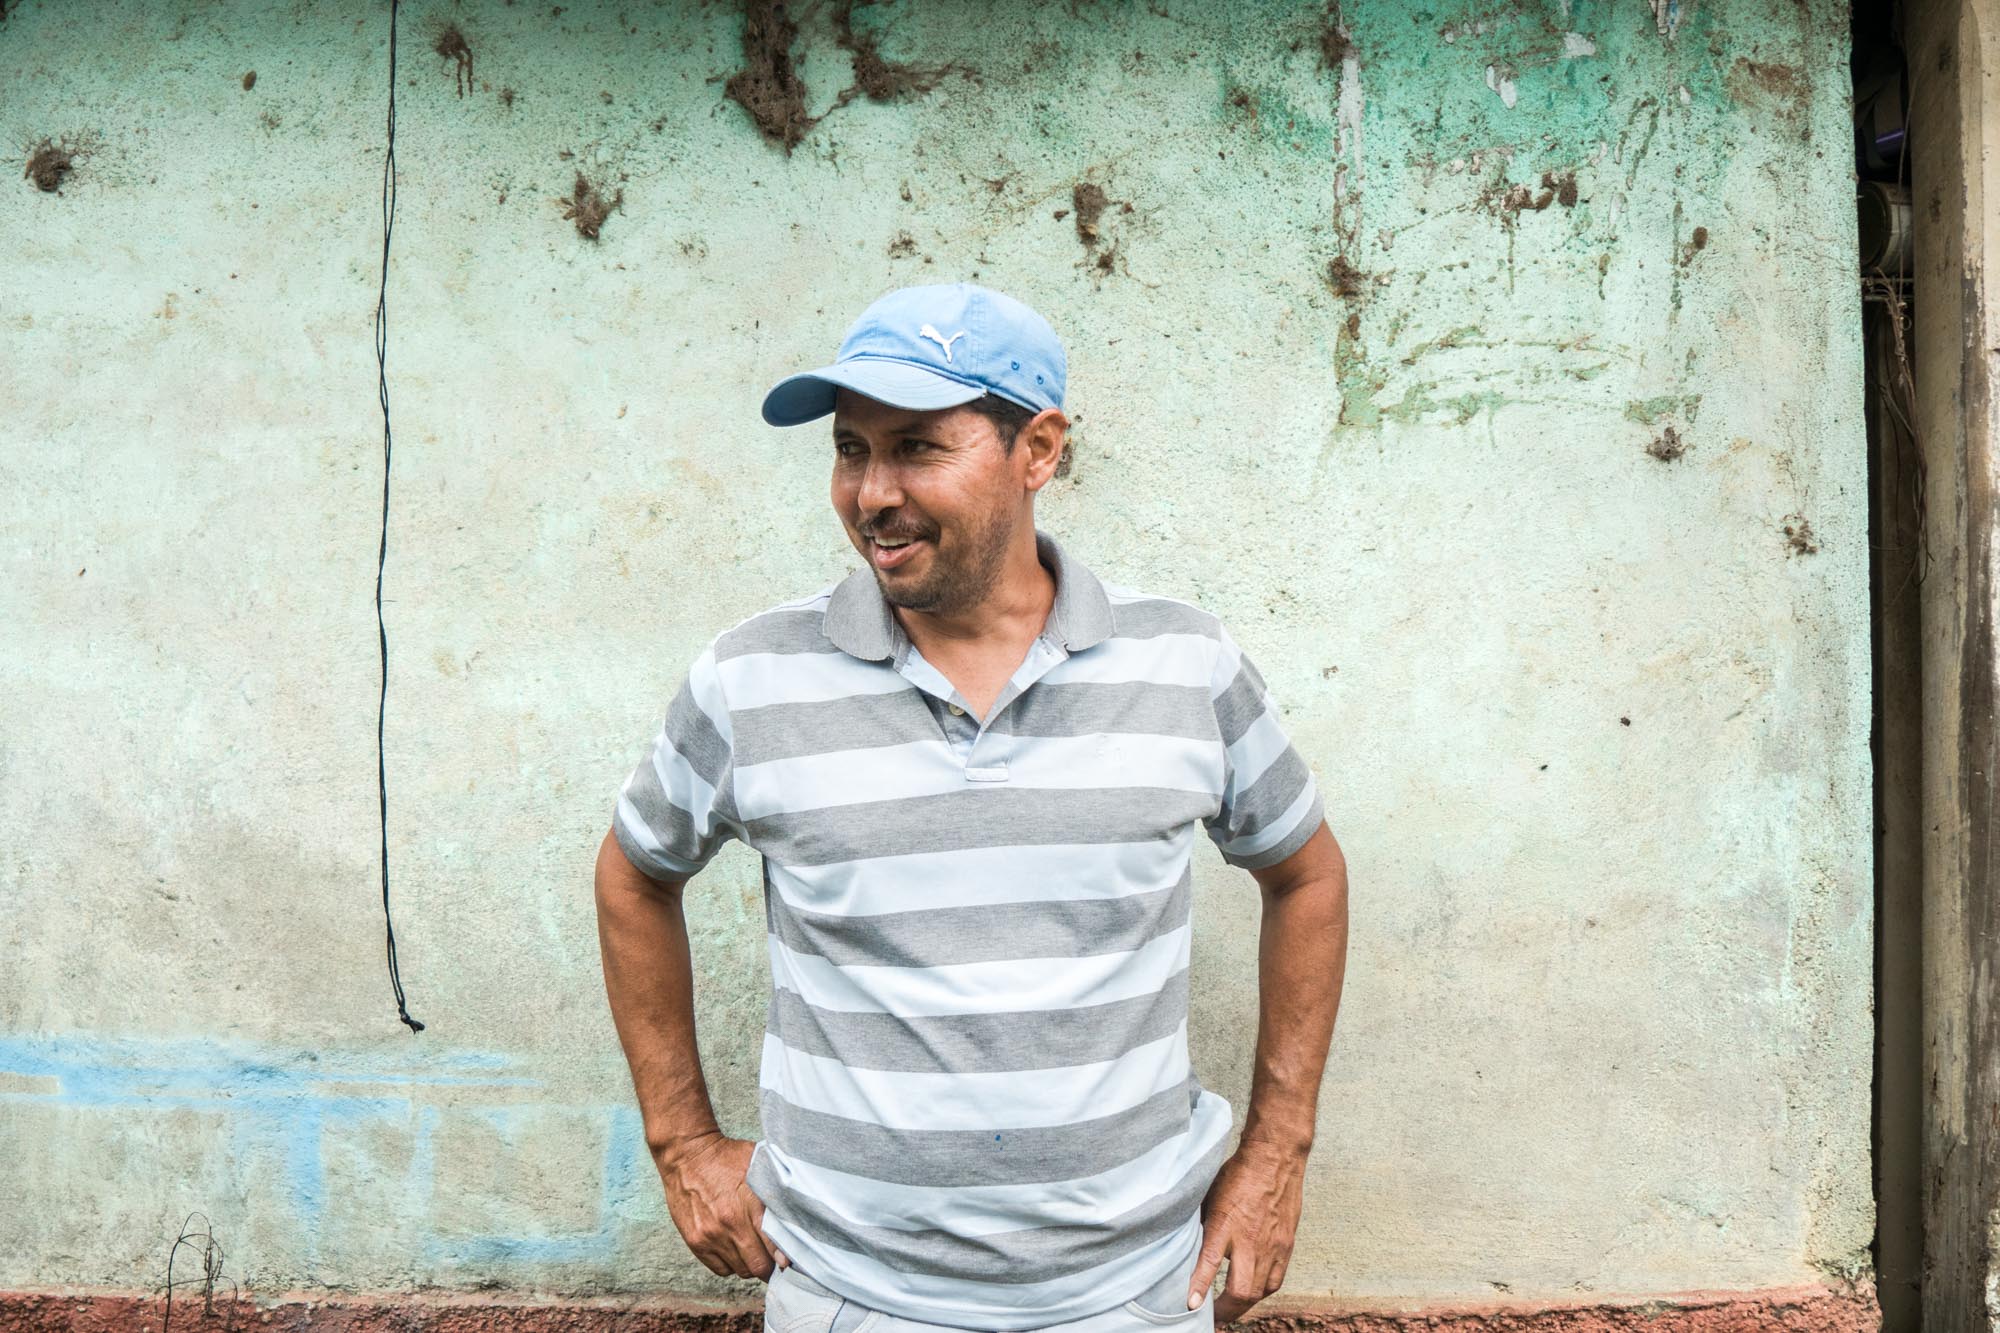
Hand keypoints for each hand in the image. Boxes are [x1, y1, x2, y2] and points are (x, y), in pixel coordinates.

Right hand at [654, 1132, 789, 1280]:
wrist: (687, 1155)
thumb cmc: (728, 1158)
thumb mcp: (759, 1166)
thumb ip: (776, 1192)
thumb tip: (797, 1220)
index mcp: (750, 1205)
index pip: (774, 1245)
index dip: (784, 1257)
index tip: (788, 1259)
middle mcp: (730, 1224)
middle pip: (758, 1266)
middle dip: (769, 1265)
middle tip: (772, 1257)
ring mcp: (711, 1236)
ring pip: (740, 1270)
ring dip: (749, 1263)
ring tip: (752, 1248)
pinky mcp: (695, 1242)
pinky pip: (720, 1269)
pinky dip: (730, 1263)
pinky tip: (733, 1247)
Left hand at [1187, 1139, 1308, 1324]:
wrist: (1275, 1159)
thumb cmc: (1238, 1175)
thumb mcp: (1210, 1196)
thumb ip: (1203, 1225)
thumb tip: (1189, 1246)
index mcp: (1226, 1223)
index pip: (1210, 1261)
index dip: (1200, 1286)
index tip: (1190, 1305)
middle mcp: (1251, 1239)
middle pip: (1241, 1290)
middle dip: (1224, 1312)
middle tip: (1210, 1319)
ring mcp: (1272, 1245)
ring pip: (1259, 1291)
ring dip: (1242, 1306)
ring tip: (1229, 1312)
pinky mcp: (1286, 1246)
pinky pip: (1275, 1280)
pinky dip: (1262, 1292)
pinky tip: (1253, 1294)